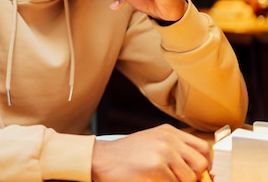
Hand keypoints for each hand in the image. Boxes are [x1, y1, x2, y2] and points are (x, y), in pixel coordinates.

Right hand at [91, 124, 211, 181]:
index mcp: (169, 132)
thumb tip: (200, 171)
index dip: (206, 164)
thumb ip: (175, 150)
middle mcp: (168, 139)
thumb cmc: (126, 154)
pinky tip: (151, 180)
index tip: (201, 174)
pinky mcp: (156, 167)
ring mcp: (163, 152)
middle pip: (201, 163)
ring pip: (189, 177)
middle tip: (179, 180)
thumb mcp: (152, 142)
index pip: (203, 148)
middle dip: (194, 177)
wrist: (102, 158)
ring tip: (161, 179)